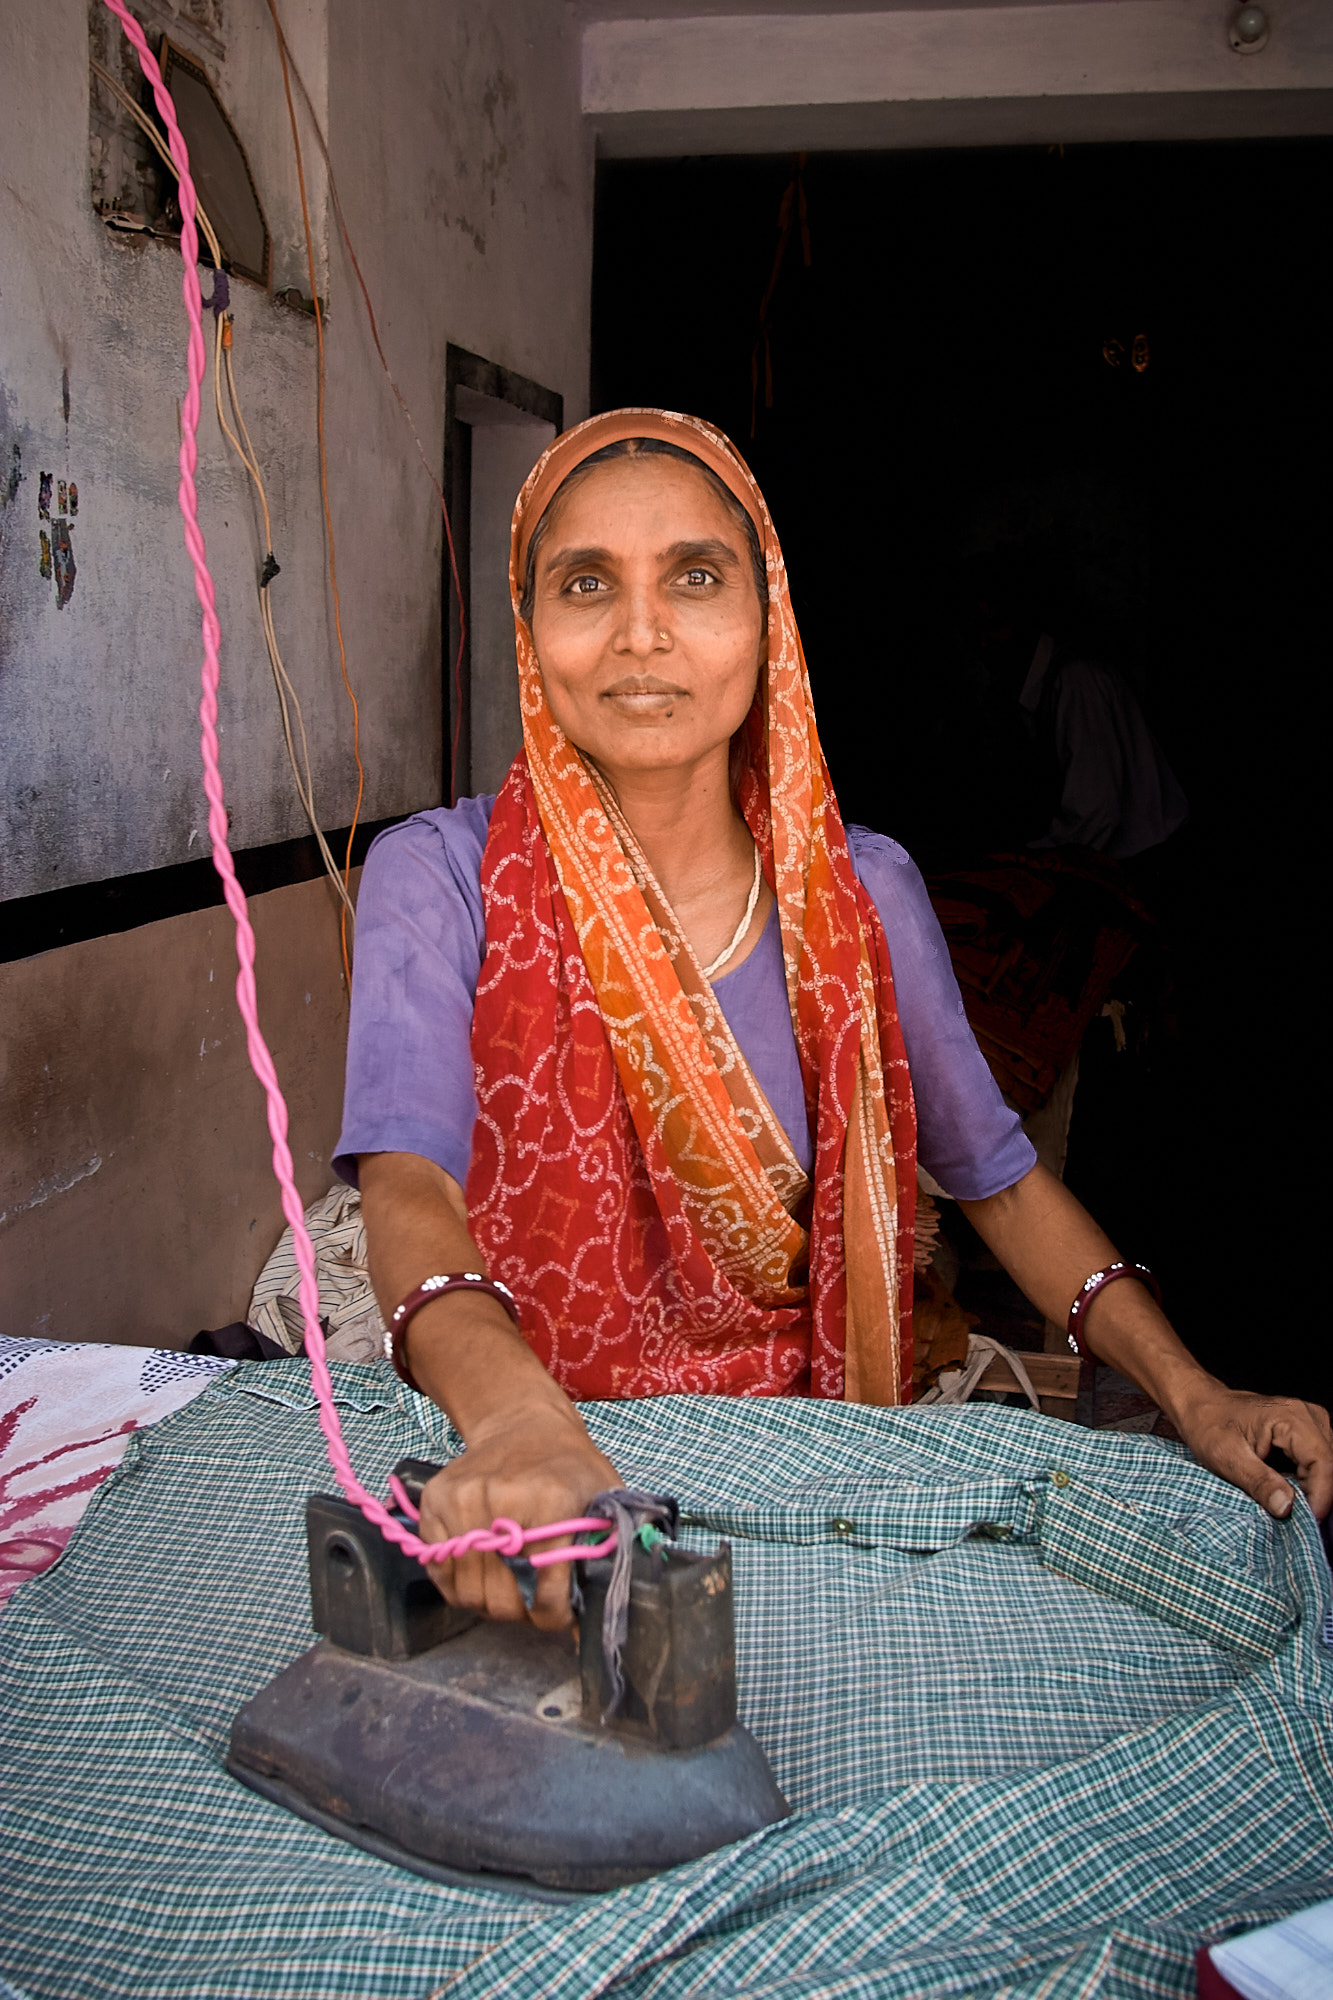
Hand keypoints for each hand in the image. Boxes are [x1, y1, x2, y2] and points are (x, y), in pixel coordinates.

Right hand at [418, 1401, 619, 1630]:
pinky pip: (440, 1573)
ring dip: (491, 1602)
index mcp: (551, 1502)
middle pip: (501, 1600)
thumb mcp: (604, 1501)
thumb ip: (610, 1555)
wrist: (523, 1428)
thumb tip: (604, 1618)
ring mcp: (461, 1500)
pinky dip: (460, 1585)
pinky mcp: (433, 1503)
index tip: (561, 1613)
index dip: (555, 1616)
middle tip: (534, 1600)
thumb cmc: (568, 1469)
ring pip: (467, 1594)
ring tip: (510, 1586)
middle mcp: (500, 1499)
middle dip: (522, 1612)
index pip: (545, 1593)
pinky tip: (484, 1571)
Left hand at [1170, 1380, 1332, 1521]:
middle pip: (1329, 1465)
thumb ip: (1258, 1482)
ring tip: (1286, 1501)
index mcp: (1291, 1417)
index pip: (1323, 1462)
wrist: (1199, 1406)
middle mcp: (1306, 1416)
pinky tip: (1287, 1489)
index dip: (1320, 1496)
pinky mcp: (1305, 1433)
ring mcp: (1309, 1423)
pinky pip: (1317, 1463)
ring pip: (1326, 1466)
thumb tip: (1286, 1506)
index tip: (1307, 1521)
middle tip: (1293, 1517)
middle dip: (1316, 1494)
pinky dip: (1307, 1481)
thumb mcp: (1226, 1457)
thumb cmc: (1207, 1424)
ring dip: (1312, 1489)